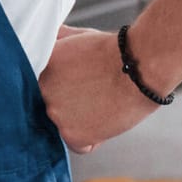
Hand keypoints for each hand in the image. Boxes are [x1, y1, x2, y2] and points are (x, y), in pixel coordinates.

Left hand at [37, 24, 161, 153]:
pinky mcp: (72, 134)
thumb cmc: (114, 51)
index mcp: (42, 67)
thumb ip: (58, 40)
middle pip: (54, 105)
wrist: (139, 65)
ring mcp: (56, 113)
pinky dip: (93, 140)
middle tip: (96, 93)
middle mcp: (43, 90)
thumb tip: (50, 38)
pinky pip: (79, 146)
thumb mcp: (78, 36)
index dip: (64, 87)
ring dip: (83, 120)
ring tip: (104, 104)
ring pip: (66, 125)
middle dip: (72, 103)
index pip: (45, 86)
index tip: (79, 86)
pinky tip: (105, 121)